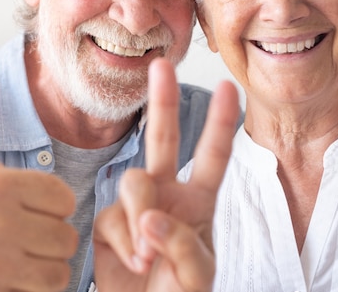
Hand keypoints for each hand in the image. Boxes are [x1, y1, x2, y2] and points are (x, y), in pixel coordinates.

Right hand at [0, 56, 77, 291]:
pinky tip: (8, 279)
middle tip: (16, 236)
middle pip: (65, 235)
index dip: (47, 204)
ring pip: (60, 269)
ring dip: (44, 266)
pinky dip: (34, 289)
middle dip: (47, 237)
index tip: (21, 207)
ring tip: (13, 258)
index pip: (63, 197)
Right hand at [93, 58, 238, 291]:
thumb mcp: (197, 274)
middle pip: (163, 139)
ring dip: (142, 214)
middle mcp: (166, 194)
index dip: (219, 122)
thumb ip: (181, 242)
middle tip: (161, 67)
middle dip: (163, 101)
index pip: (213, 156)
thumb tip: (150, 219)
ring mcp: (136, 206)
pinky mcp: (109, 222)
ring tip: (149, 254)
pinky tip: (135, 260)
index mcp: (198, 201)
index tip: (227, 87)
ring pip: (134, 180)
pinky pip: (112, 215)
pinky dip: (125, 239)